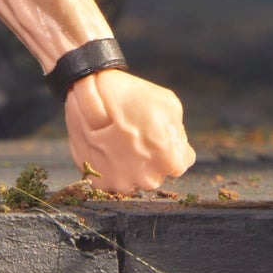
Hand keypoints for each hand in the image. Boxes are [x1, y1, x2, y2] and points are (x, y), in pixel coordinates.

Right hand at [64, 68, 195, 193]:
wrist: (91, 90)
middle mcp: (148, 178)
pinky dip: (109, 167)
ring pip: (133, 179)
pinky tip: (106, 147)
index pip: (181, 162)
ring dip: (129, 166)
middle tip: (137, 137)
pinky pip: (111, 180)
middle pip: (156, 174)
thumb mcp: (169, 105)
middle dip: (150, 159)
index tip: (159, 135)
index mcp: (169, 160)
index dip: (171, 147)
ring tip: (118, 141)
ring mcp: (123, 183)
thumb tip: (176, 144)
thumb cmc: (132, 96)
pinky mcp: (100, 183)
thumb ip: (177, 132)